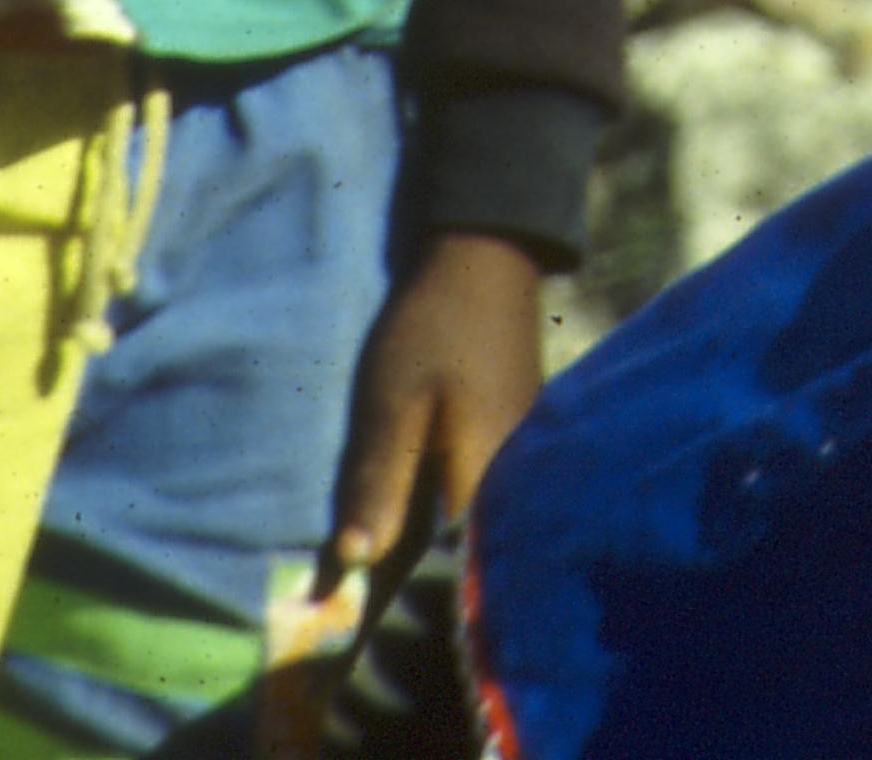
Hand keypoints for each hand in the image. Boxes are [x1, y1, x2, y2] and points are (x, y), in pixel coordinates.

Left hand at [333, 233, 545, 569]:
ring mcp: (519, 464)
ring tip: (374, 570)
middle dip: (413, 582)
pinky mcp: (512, 445)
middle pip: (463, 557)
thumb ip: (376, 482)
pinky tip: (407, 523)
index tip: (356, 617)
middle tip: (357, 597)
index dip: (403, 599)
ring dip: (426, 552)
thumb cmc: (436, 326)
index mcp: (489, 480)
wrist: (484, 254)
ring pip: (471, 530)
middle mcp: (515, 482)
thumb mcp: (391, 400)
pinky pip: (477, 502)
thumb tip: (353, 566)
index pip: (450, 571)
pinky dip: (443, 519)